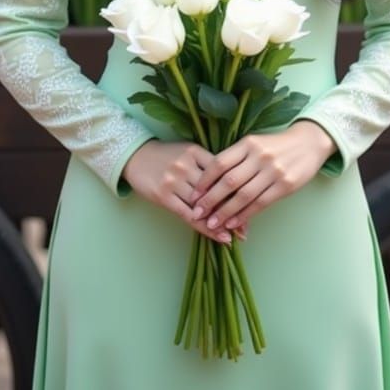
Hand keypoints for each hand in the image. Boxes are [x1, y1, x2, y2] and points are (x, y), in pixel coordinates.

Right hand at [121, 140, 247, 243]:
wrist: (137, 156)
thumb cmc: (168, 155)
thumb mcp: (189, 152)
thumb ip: (209, 165)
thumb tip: (235, 184)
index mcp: (196, 152)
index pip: (223, 173)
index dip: (238, 190)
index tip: (253, 203)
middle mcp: (186, 165)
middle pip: (215, 190)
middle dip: (233, 209)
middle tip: (247, 227)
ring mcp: (174, 181)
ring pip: (203, 206)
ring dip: (221, 222)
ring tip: (236, 236)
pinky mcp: (164, 196)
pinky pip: (188, 215)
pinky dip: (205, 228)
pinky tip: (219, 237)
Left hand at [188, 121, 336, 232]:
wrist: (308, 143)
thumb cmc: (276, 146)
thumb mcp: (255, 144)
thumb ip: (236, 158)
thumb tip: (211, 182)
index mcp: (248, 144)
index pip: (220, 163)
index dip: (205, 181)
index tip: (193, 195)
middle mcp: (259, 156)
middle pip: (229, 181)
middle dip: (210, 200)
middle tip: (197, 214)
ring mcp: (273, 171)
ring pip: (243, 195)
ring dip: (225, 212)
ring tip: (212, 224)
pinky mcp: (285, 185)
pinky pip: (260, 203)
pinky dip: (245, 215)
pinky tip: (233, 223)